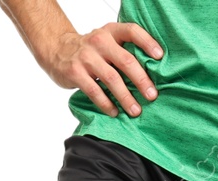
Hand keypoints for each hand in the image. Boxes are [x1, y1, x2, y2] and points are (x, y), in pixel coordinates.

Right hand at [48, 23, 162, 117]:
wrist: (57, 49)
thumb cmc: (91, 50)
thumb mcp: (107, 41)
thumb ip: (124, 50)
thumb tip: (152, 74)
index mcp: (111, 32)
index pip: (132, 31)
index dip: (147, 42)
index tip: (160, 57)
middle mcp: (99, 41)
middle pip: (125, 61)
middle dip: (141, 80)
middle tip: (152, 96)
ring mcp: (86, 57)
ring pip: (111, 79)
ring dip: (126, 97)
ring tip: (136, 110)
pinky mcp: (75, 72)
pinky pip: (94, 91)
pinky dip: (106, 104)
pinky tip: (115, 112)